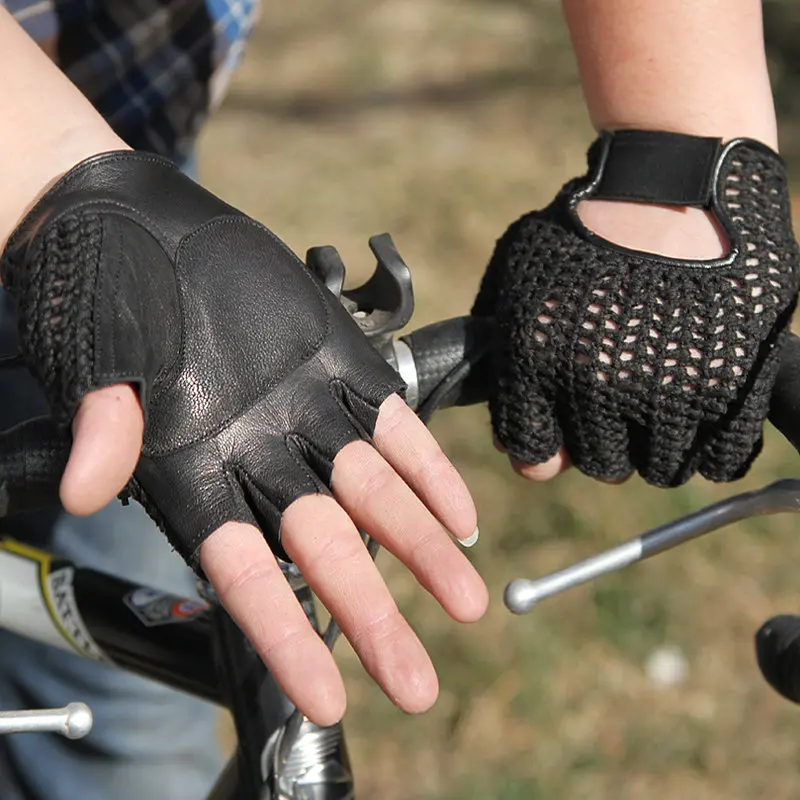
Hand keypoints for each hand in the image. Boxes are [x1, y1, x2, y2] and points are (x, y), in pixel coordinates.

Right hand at [0, 152, 487, 724]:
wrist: (129, 217)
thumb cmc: (95, 286)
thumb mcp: (94, 351)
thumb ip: (104, 421)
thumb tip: (83, 486)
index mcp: (192, 466)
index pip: (242, 572)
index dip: (284, 635)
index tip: (325, 695)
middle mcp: (255, 450)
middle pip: (325, 550)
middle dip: (373, 615)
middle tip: (420, 683)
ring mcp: (302, 408)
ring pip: (372, 493)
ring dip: (420, 548)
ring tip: (463, 601)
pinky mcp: (334, 359)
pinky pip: (391, 423)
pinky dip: (427, 467)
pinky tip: (459, 514)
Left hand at [473, 130, 799, 487]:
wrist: (672, 180)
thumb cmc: (584, 232)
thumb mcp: (518, 284)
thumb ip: (506, 363)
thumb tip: (509, 436)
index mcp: (539, 365)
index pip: (533, 457)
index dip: (543, 450)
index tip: (555, 436)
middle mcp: (600, 390)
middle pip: (600, 465)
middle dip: (600, 443)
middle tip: (612, 410)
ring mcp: (670, 393)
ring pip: (660, 469)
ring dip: (655, 447)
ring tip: (656, 406)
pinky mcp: (732, 387)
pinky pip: (721, 460)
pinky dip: (710, 448)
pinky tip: (698, 416)